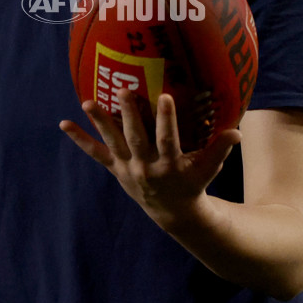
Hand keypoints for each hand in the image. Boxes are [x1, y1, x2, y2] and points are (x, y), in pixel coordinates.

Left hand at [60, 90, 240, 225]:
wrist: (172, 213)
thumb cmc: (193, 183)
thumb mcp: (209, 168)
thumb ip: (221, 148)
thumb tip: (238, 131)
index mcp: (170, 165)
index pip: (168, 139)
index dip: (166, 119)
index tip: (165, 96)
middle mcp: (146, 166)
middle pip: (136, 138)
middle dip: (129, 114)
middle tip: (124, 89)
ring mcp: (128, 168)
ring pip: (112, 143)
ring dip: (100, 122)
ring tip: (87, 102)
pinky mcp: (116, 168)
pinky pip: (95, 153)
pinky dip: (80, 139)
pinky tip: (64, 124)